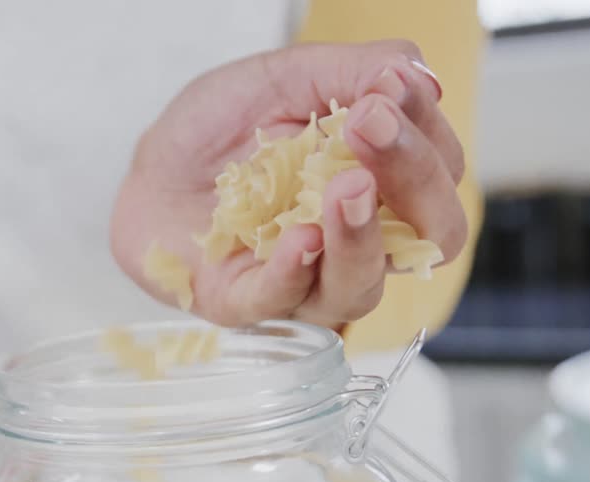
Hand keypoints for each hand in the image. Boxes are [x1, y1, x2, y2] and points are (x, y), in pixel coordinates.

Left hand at [111, 40, 466, 329]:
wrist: (148, 163)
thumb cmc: (221, 127)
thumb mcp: (290, 77)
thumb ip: (357, 72)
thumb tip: (421, 79)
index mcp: (381, 183)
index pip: (441, 175)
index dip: (427, 138)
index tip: (391, 93)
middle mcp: (355, 240)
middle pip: (426, 237)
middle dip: (414, 181)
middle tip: (372, 126)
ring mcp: (303, 278)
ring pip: (361, 287)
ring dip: (362, 238)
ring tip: (347, 186)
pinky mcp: (244, 301)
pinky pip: (282, 301)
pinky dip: (295, 271)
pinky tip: (299, 237)